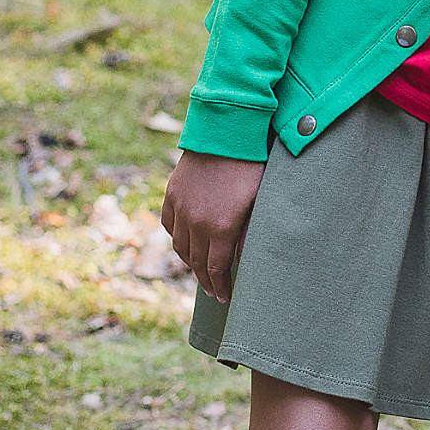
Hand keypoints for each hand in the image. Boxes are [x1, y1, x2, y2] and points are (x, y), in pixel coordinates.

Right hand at [161, 149, 265, 301]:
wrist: (227, 131)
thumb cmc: (253, 166)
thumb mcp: (260, 202)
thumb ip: (250, 233)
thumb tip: (246, 259)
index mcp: (221, 228)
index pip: (217, 269)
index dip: (221, 287)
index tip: (225, 298)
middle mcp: (196, 222)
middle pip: (197, 263)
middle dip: (206, 281)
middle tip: (214, 292)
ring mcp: (181, 208)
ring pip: (180, 247)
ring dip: (190, 262)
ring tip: (200, 271)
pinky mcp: (172, 194)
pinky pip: (169, 225)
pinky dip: (177, 238)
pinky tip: (184, 244)